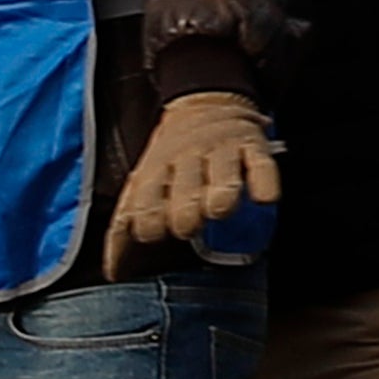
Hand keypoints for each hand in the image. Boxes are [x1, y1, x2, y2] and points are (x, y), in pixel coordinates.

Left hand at [99, 90, 279, 273]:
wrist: (206, 105)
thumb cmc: (171, 163)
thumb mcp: (143, 186)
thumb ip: (124, 229)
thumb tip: (114, 272)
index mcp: (155, 170)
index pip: (148, 196)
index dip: (149, 218)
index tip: (152, 234)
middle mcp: (187, 159)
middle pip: (185, 188)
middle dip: (184, 210)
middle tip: (187, 225)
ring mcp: (221, 151)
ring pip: (222, 174)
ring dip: (220, 194)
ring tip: (219, 209)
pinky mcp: (252, 147)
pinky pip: (261, 164)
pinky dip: (264, 181)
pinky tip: (263, 198)